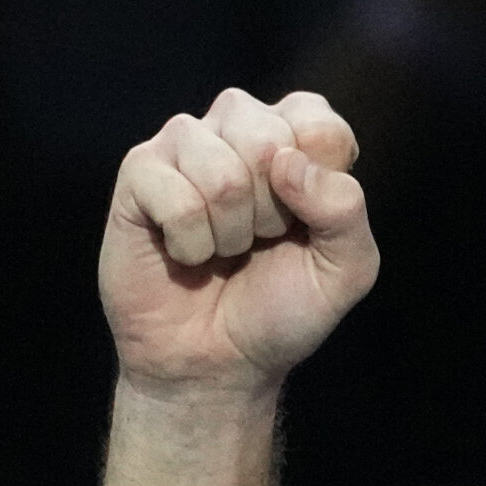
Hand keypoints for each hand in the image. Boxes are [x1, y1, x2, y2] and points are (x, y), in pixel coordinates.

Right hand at [99, 88, 378, 393]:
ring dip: (231, 233)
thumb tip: (287, 162)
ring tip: (224, 249)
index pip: (319, 122)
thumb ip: (346, 210)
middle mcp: (238, 129)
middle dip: (273, 215)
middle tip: (259, 243)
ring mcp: (185, 146)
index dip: (320, 185)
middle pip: (269, 142)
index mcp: (295, 140)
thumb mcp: (346, 270)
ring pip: (223, 172)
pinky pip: (177, 199)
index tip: (306, 225)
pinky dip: (191, 245)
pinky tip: (186, 253)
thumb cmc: (281, 310)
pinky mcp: (139, 174)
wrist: (219, 363)